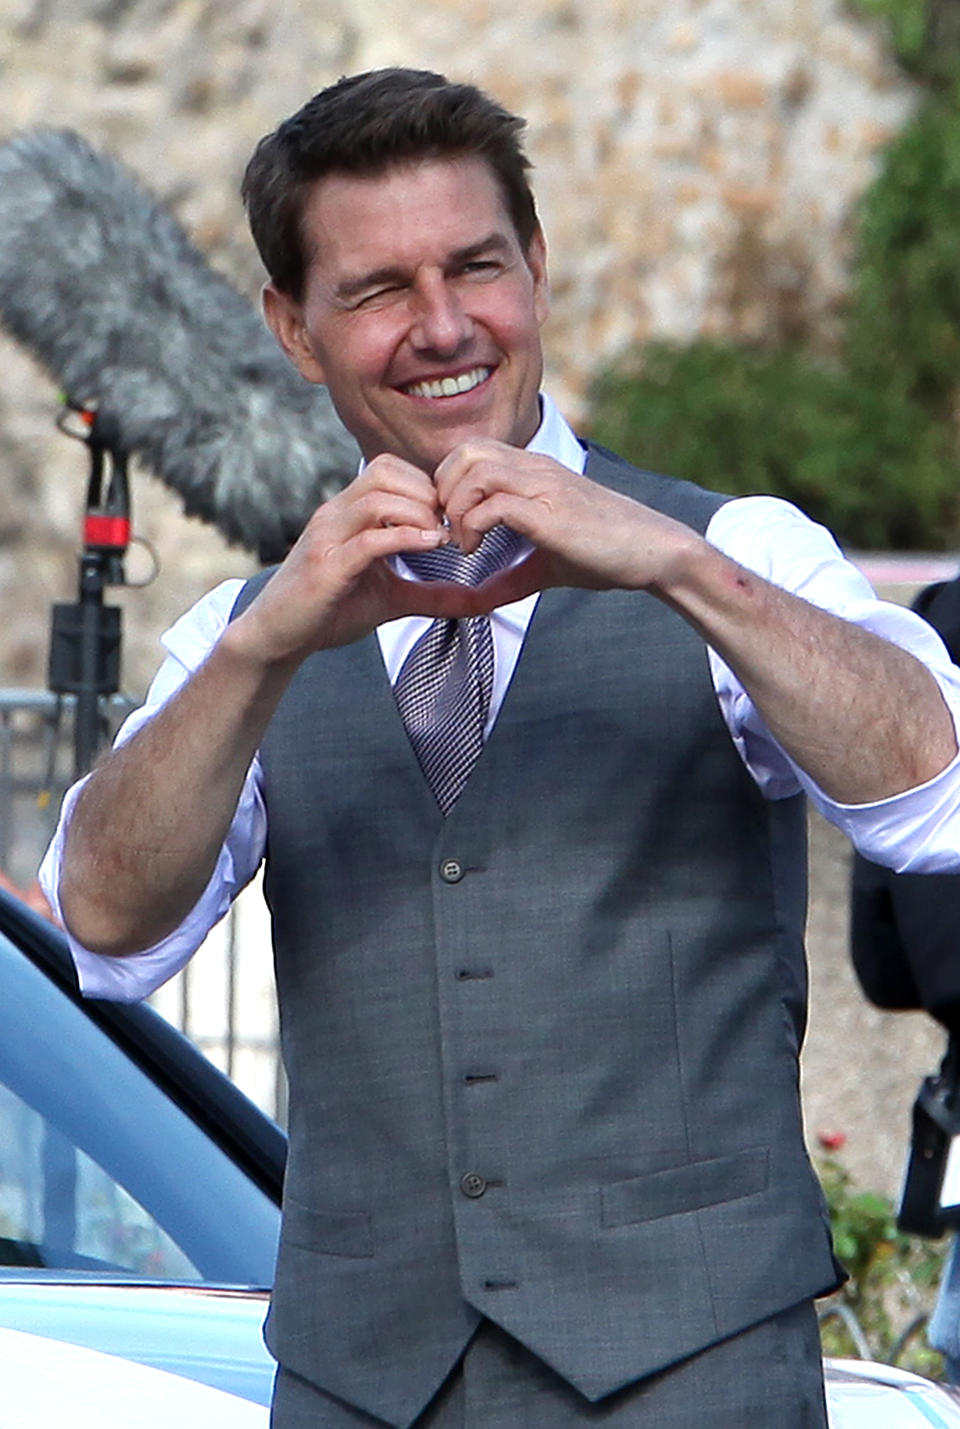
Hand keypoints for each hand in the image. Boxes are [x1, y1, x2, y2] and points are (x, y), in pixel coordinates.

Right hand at [230, 454, 476, 665]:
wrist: (278, 637)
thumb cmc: (329, 612)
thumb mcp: (392, 599)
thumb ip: (433, 594)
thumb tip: (480, 603)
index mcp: (348, 513)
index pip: (389, 469)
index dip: (427, 485)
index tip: (452, 516)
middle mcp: (335, 514)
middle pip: (385, 470)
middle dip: (426, 492)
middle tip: (451, 525)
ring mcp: (327, 537)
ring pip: (377, 496)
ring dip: (419, 513)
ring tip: (442, 538)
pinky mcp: (326, 565)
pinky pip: (368, 538)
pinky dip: (404, 538)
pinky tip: (430, 548)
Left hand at [433, 440, 703, 609]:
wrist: (654, 551)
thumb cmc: (605, 555)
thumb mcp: (546, 566)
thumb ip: (507, 578)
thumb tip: (475, 602)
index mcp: (532, 472)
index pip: (470, 453)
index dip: (448, 486)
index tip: (451, 527)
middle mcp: (535, 469)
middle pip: (464, 453)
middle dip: (443, 492)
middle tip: (449, 532)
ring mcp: (543, 486)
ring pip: (473, 471)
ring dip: (456, 509)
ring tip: (463, 543)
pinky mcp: (550, 511)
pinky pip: (493, 504)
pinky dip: (472, 527)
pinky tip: (475, 550)